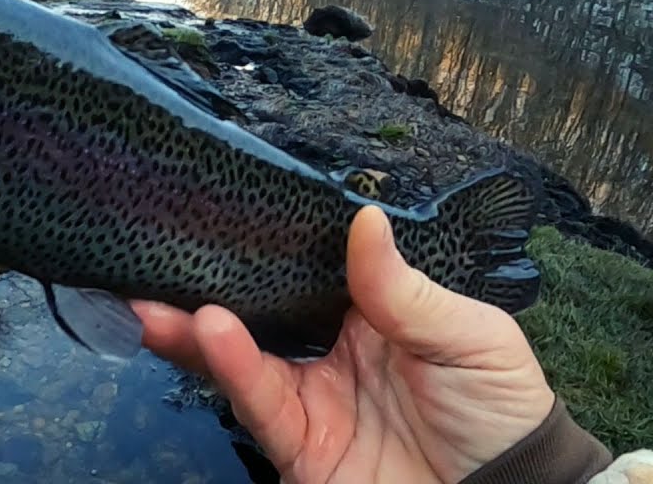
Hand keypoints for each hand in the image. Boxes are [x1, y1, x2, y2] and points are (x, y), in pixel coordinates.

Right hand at [133, 206, 555, 482]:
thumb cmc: (501, 412)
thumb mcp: (470, 337)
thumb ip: (404, 289)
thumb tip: (363, 220)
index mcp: (366, 313)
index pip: (301, 271)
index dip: (262, 245)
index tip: (219, 213)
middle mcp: (326, 351)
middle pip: (255, 312)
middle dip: (204, 286)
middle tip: (159, 255)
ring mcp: (308, 398)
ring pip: (239, 357)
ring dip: (193, 330)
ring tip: (157, 304)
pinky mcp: (297, 445)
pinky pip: (257, 403)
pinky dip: (231, 368)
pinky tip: (209, 334)